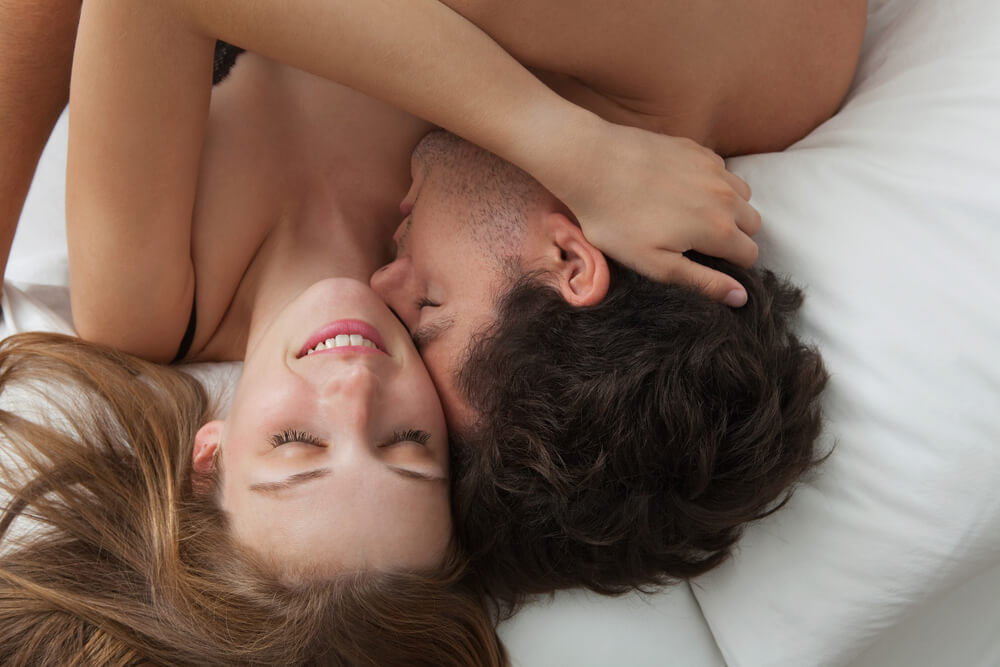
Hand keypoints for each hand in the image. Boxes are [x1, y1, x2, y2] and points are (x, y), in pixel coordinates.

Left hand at [561, 122, 760, 305]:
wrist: (591, 163)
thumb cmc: (616, 219)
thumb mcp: (655, 264)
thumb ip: (702, 281)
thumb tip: (741, 297)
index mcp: (720, 229)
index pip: (750, 255)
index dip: (730, 266)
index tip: (701, 264)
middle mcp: (727, 196)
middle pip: (752, 224)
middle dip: (733, 236)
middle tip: (694, 242)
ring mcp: (713, 168)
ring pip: (742, 195)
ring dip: (727, 208)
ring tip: (689, 216)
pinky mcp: (697, 149)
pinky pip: (720, 171)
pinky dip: (710, 183)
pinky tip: (678, 189)